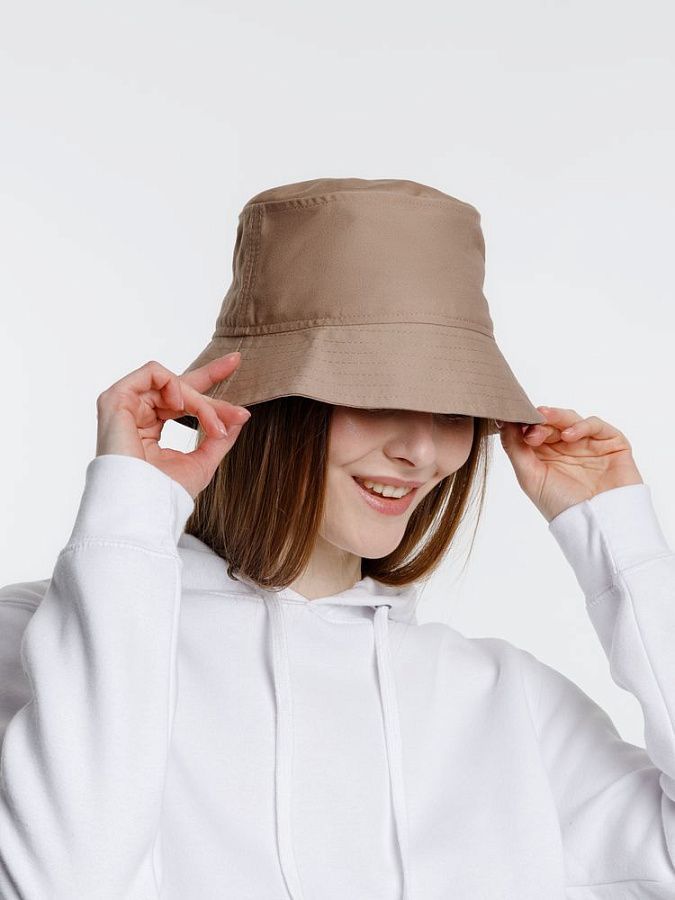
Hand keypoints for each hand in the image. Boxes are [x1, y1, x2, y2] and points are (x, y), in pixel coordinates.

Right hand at [96, 353, 250, 499]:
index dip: (209, 377)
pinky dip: (174, 385)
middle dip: (212, 383)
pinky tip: (181, 405)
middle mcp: (135, 413)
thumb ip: (219, 436)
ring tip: (211, 423)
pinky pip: (153, 373)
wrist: (143, 506)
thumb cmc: (165, 493)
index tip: (235, 362)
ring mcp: (124, 405)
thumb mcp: (202, 461)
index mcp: (150, 427)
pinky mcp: (115, 398)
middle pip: (178, 383)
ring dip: (199, 401)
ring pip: (172, 381)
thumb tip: (240, 415)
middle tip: (237, 412)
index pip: (182, 397)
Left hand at [497, 406, 643, 522]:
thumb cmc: (562, 506)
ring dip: (557, 417)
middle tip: (531, 429)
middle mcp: (566, 448)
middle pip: (551, 422)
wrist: (597, 524)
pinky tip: (568, 436)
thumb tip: (502, 421)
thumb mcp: (530, 477)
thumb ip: (514, 448)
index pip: (532, 429)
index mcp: (545, 455)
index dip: (523, 423)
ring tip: (545, 421)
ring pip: (571, 419)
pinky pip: (596, 425)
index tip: (513, 423)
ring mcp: (589, 444)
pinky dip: (582, 425)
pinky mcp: (612, 443)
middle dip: (539, 421)